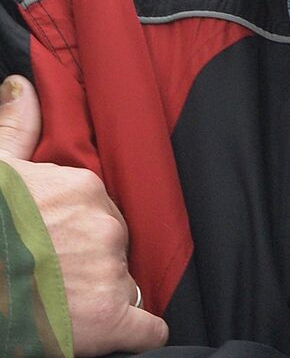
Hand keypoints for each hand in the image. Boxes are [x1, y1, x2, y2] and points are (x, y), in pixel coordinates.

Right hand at [0, 76, 167, 354]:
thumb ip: (15, 126)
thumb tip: (21, 86)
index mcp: (83, 189)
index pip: (98, 212)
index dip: (76, 233)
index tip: (52, 245)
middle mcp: (105, 227)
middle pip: (113, 248)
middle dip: (89, 263)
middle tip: (51, 279)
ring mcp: (109, 272)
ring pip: (122, 285)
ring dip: (99, 297)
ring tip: (60, 307)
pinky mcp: (107, 321)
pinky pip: (145, 329)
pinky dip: (138, 334)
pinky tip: (123, 334)